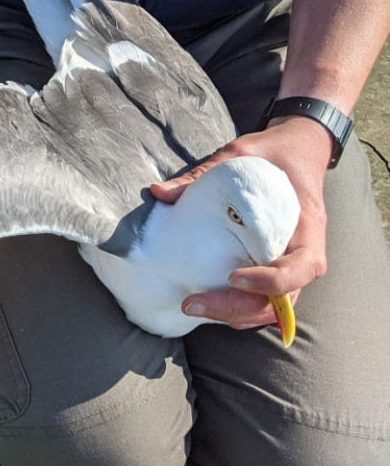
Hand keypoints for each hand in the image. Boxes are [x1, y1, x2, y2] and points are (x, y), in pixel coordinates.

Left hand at [149, 115, 331, 329]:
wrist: (297, 151)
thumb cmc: (272, 154)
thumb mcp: (240, 154)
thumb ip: (203, 174)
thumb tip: (158, 192)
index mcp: (307, 226)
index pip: (303, 267)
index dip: (271, 282)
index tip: (232, 278)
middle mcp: (304, 252)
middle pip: (283, 300)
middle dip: (238, 308)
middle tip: (192, 303)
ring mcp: (292, 265)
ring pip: (273, 308)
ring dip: (235, 315)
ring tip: (192, 306)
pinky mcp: (276, 268)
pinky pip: (264, 301)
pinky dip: (238, 309)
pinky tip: (206, 304)